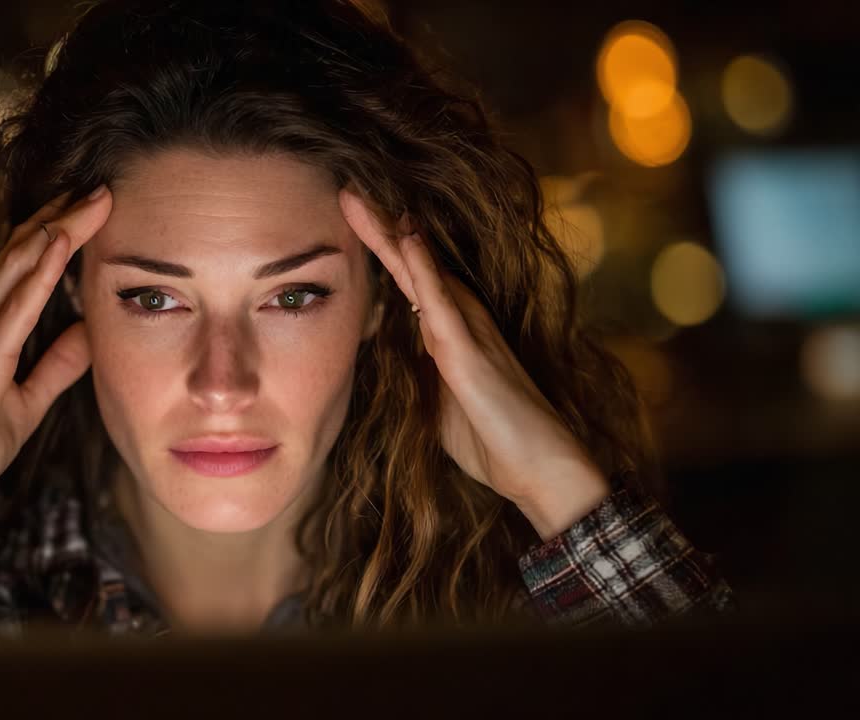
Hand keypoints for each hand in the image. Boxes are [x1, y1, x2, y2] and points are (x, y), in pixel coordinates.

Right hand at [0, 185, 111, 559]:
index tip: (94, 208)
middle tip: (101, 185)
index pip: (26, 269)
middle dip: (62, 216)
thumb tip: (87, 333)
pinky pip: (13, 307)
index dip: (58, 234)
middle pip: (22, 254)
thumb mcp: (24, 405)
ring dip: (56, 228)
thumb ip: (54, 368)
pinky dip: (39, 271)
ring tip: (92, 197)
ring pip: (16, 267)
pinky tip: (60, 241)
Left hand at [339, 186, 608, 540]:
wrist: (538, 472)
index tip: (349, 222)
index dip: (378, 253)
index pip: (405, 285)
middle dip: (377, 229)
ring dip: (391, 235)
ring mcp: (467, 332)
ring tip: (361, 198)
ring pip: (422, 272)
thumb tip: (397, 369)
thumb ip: (419, 379)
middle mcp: (459, 322)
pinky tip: (406, 238)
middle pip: (410, 266)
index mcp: (447, 336)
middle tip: (346, 190)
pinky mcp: (471, 351)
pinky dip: (422, 269)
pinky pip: (441, 302)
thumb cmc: (492, 442)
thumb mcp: (437, 407)